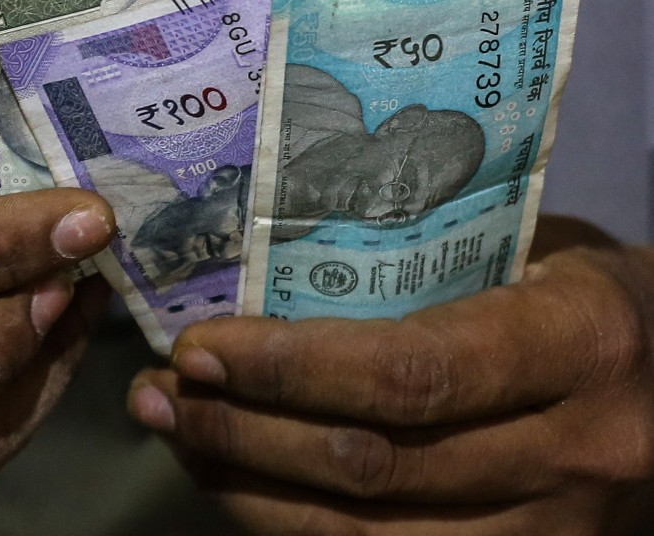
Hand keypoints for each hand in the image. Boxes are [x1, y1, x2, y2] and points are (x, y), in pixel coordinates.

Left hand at [128, 215, 653, 534]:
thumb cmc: (594, 296)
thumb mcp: (536, 251)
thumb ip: (426, 261)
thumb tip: (269, 263)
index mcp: (580, 346)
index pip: (411, 372)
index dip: (290, 367)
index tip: (202, 345)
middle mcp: (573, 455)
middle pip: (372, 466)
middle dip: (244, 430)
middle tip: (165, 390)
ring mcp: (550, 532)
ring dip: (246, 486)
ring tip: (176, 432)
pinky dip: (287, 524)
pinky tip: (235, 480)